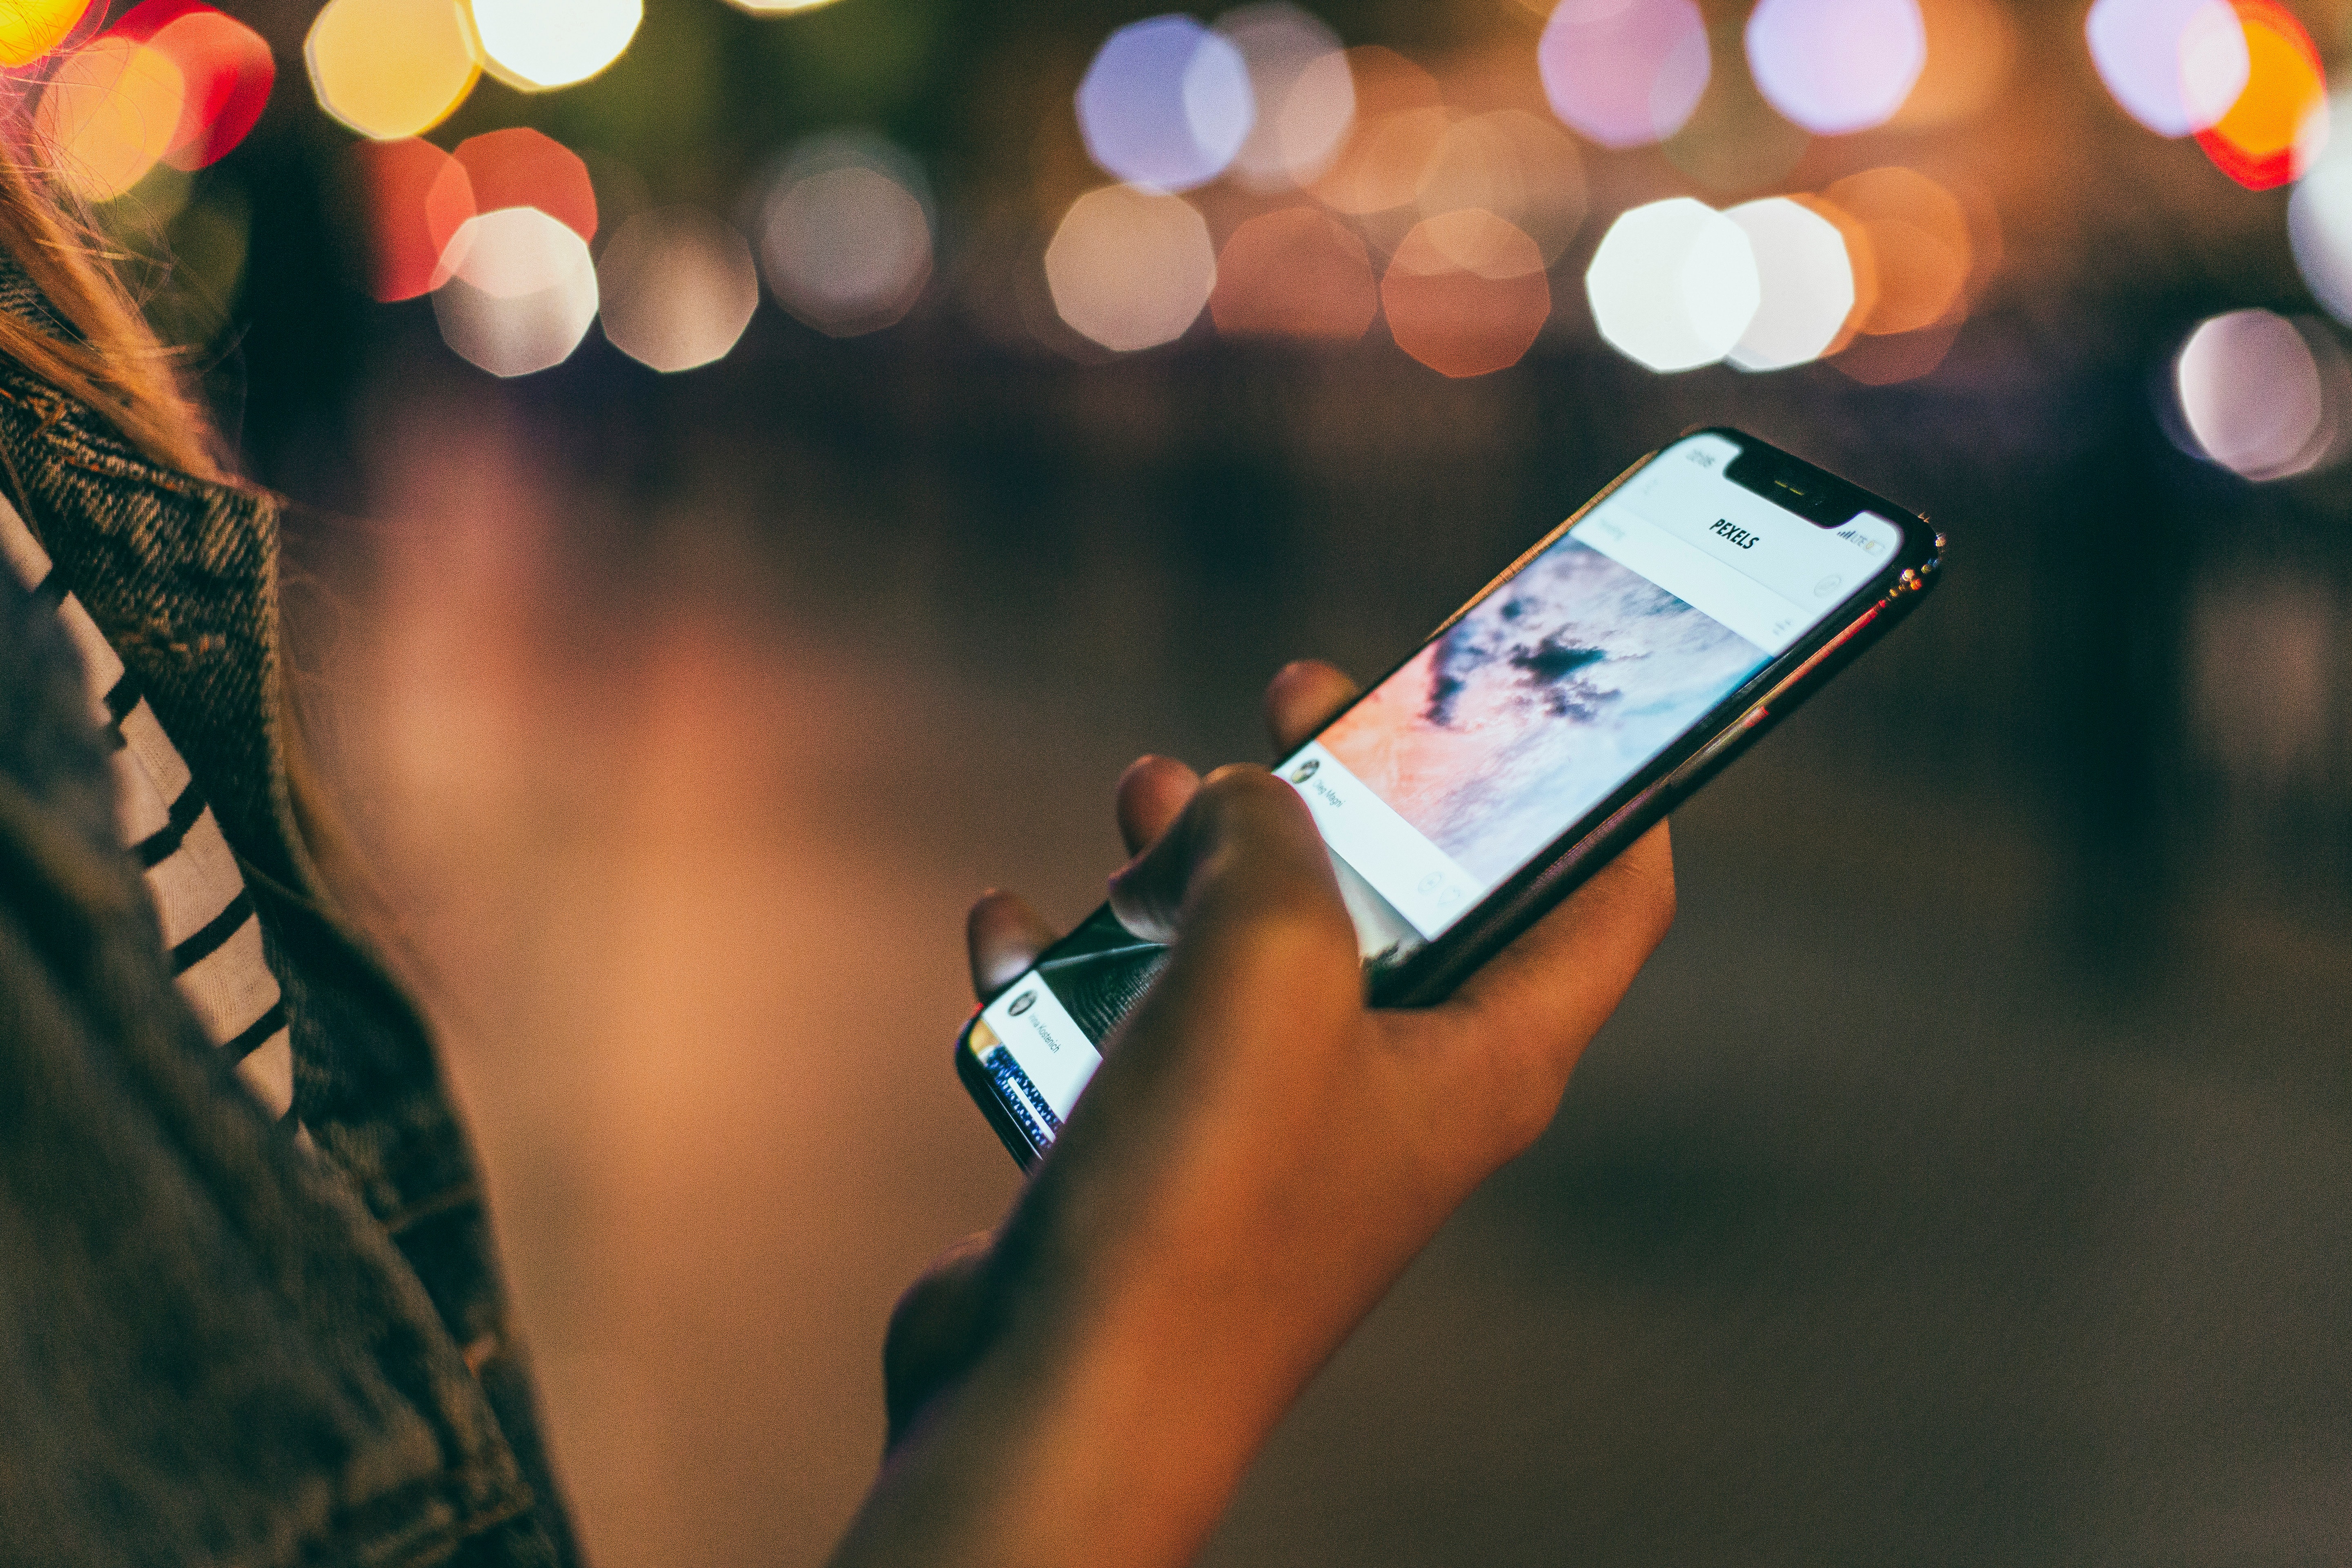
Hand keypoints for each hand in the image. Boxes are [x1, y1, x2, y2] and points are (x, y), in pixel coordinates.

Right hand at [841, 660, 1674, 1567]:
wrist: (1057, 1398)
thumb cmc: (1200, 1197)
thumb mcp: (1270, 959)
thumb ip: (1272, 834)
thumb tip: (1231, 799)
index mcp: (1484, 1057)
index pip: (1609, 895)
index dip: (1602, 781)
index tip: (1544, 686)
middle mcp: (1392, 1093)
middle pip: (1409, 897)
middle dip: (1351, 783)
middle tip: (1294, 694)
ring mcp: (1273, 1133)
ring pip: (1255, 949)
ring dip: (1197, 857)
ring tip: (1141, 789)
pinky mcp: (1161, 1161)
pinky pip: (1131, 1024)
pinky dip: (1078, 963)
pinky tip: (1019, 921)